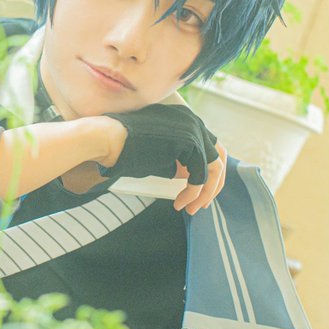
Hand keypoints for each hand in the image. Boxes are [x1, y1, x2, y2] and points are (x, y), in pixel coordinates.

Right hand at [101, 105, 226, 213]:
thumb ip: (178, 160)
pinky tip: (180, 203)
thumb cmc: (125, 149)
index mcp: (185, 119)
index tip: (197, 193)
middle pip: (219, 156)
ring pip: (214, 168)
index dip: (206, 173)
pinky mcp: (190, 143)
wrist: (109, 139)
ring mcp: (194, 130)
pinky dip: (194, 193)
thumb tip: (190, 177)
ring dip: (205, 192)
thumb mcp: (159, 154)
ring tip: (190, 209)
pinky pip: (201, 175)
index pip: (209, 148)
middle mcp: (193, 121)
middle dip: (214, 184)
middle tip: (202, 204)